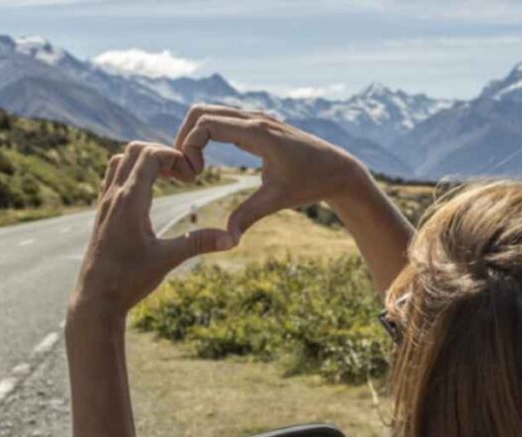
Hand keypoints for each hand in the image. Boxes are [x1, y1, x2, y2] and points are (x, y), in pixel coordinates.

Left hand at [69, 142, 235, 319]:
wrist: (96, 298)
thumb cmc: (129, 280)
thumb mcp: (167, 260)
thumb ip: (199, 244)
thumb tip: (232, 238)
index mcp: (130, 201)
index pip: (149, 155)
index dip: (174, 156)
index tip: (191, 177)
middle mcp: (114, 196)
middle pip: (134, 150)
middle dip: (162, 153)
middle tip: (182, 175)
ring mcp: (105, 203)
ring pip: (121, 160)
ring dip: (145, 161)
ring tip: (167, 180)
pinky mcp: (102, 212)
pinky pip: (114, 176)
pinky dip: (132, 173)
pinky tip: (149, 194)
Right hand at [175, 105, 367, 237]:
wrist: (337, 169)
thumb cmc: (310, 183)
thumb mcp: (277, 200)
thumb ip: (249, 215)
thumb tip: (228, 239)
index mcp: (257, 133)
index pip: (206, 124)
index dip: (190, 147)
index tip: (195, 175)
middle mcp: (255, 119)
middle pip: (201, 111)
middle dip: (185, 138)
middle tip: (186, 169)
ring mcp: (256, 118)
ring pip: (210, 112)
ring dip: (193, 135)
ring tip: (193, 167)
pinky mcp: (258, 124)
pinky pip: (222, 119)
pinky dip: (206, 134)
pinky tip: (206, 160)